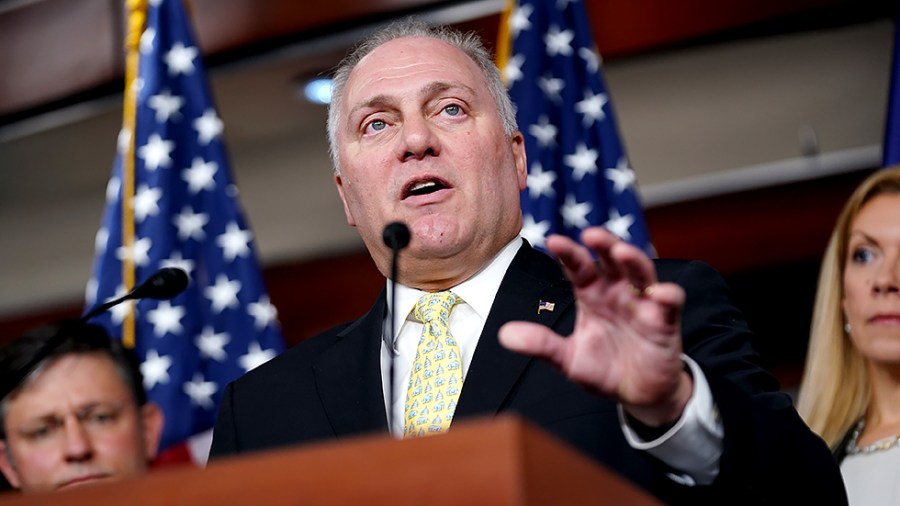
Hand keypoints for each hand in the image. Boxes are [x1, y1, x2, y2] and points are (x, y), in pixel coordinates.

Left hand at [498, 227, 691, 426]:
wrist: (638, 394)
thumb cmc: (604, 369)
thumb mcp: (568, 359)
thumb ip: (541, 344)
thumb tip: (504, 335)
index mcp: (591, 294)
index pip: (579, 266)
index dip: (568, 253)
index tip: (553, 241)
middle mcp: (617, 291)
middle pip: (612, 258)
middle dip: (604, 243)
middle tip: (590, 235)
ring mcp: (642, 303)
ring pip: (641, 271)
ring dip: (633, 259)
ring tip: (620, 253)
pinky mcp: (665, 321)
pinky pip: (670, 301)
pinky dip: (667, 294)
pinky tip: (659, 293)